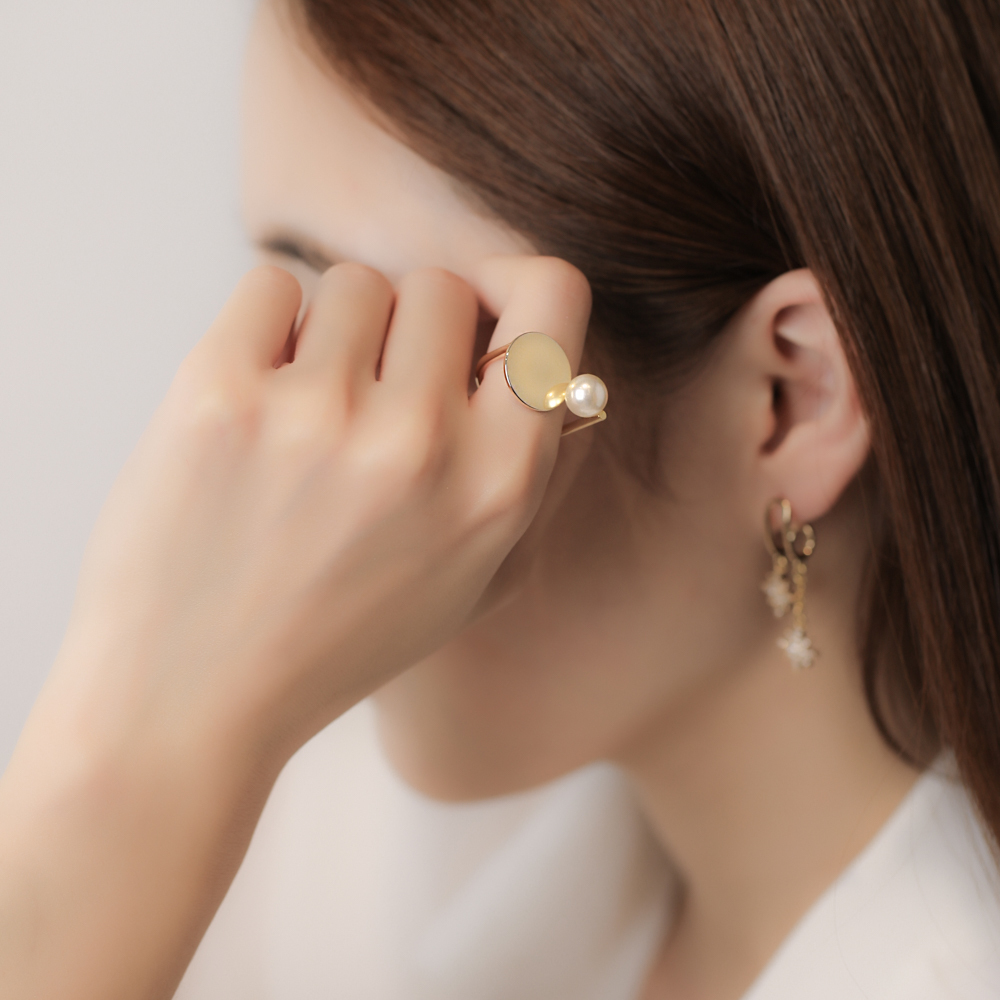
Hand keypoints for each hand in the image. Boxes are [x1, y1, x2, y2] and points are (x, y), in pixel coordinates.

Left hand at [39, 254, 592, 769]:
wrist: (189, 701)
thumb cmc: (335, 641)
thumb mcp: (471, 578)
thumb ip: (527, 472)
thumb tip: (554, 371)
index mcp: (497, 485)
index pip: (553, 298)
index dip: (516, 289)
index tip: (477, 316)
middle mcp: (420, 442)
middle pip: (439, 285)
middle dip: (409, 329)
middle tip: (370, 399)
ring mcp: (318, 414)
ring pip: (352, 284)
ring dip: (332, 335)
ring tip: (304, 418)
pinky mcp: (220, 393)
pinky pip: (269, 284)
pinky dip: (264, 328)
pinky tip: (254, 401)